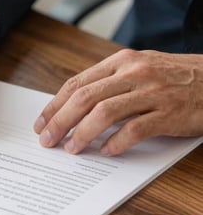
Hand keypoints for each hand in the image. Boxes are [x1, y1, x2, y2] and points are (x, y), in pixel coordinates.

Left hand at [34, 49, 202, 155]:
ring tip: (71, 148)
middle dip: (60, 121)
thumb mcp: (137, 69)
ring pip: (105, 113)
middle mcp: (133, 73)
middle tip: (47, 140)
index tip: (42, 122)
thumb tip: (74, 107)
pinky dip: (117, 143)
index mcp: (120, 62)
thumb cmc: (172, 77)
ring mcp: (151, 92)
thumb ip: (108, 83)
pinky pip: (136, 130)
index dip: (55, 105)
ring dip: (83, 134)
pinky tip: (107, 152)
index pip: (76, 83)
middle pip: (84, 98)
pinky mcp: (169, 113)